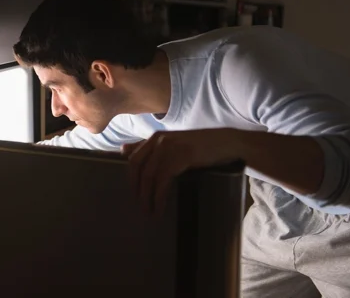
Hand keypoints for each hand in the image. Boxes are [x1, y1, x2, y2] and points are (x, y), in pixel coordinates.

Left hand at [121, 128, 244, 215]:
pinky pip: (163, 180)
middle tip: (138, 207)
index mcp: (155, 137)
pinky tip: (160, 208)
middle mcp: (159, 140)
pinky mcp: (181, 157)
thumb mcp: (172, 143)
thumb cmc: (200, 146)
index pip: (133, 158)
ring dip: (146, 197)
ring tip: (148, 212)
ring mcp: (170, 147)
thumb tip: (123, 150)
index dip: (131, 178)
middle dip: (136, 189)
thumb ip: (149, 146)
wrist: (226, 142)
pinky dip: (159, 197)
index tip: (133, 194)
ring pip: (149, 175)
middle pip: (138, 167)